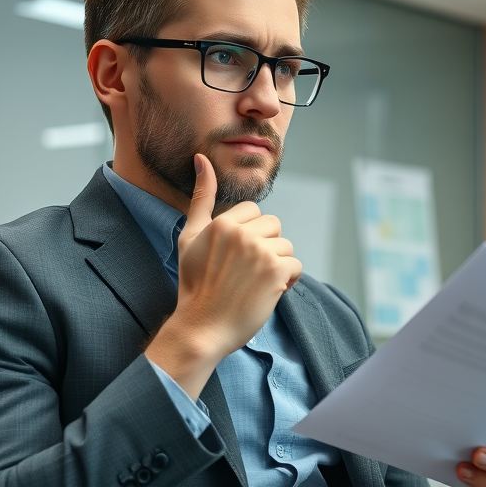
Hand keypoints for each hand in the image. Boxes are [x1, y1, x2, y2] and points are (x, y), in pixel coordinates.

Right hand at [145, 154, 301, 397]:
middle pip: (273, 226)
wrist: (201, 328)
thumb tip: (202, 158)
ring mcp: (260, 252)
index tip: (235, 257)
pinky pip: (295, 265)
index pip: (254, 212)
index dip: (249, 235)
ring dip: (276, 265)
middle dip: (265, 248)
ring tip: (254, 283)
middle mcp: (242, 233)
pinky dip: (287, 281)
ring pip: (285, 246)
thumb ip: (201, 198)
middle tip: (244, 272)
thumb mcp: (190, 237)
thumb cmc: (194, 284)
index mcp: (223, 222)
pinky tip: (267, 292)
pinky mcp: (276, 272)